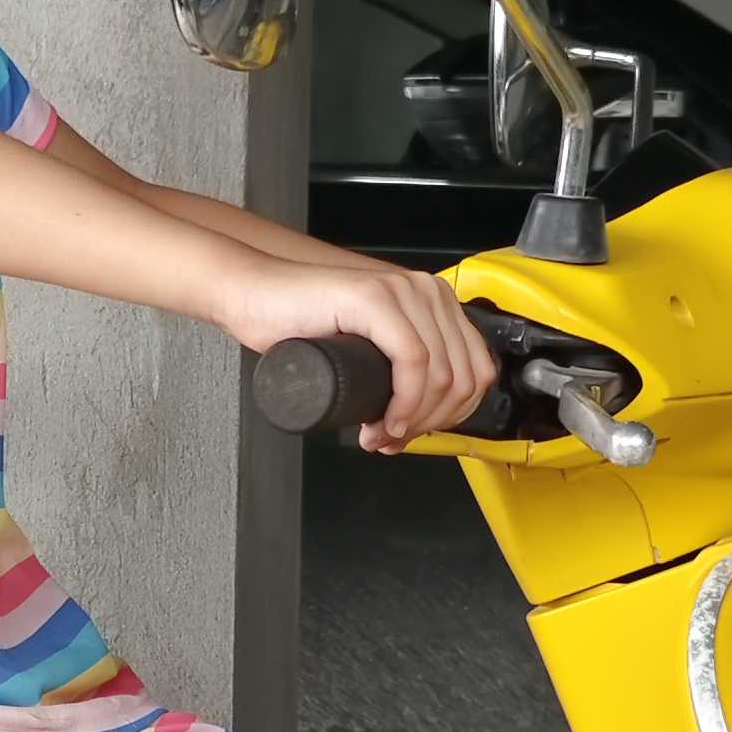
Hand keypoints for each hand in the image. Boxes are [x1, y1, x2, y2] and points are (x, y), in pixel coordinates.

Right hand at [214, 252, 493, 450]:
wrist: (255, 295)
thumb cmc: (300, 323)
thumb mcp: (371, 350)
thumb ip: (401, 370)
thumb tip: (421, 418)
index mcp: (433, 301)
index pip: (477, 369)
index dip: (453, 416)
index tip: (416, 434)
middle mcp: (426, 291)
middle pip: (463, 377)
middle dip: (431, 424)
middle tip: (392, 440)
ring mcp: (403, 291)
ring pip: (442, 375)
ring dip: (415, 421)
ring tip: (380, 435)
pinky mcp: (376, 298)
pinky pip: (414, 362)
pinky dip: (406, 403)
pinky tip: (384, 421)